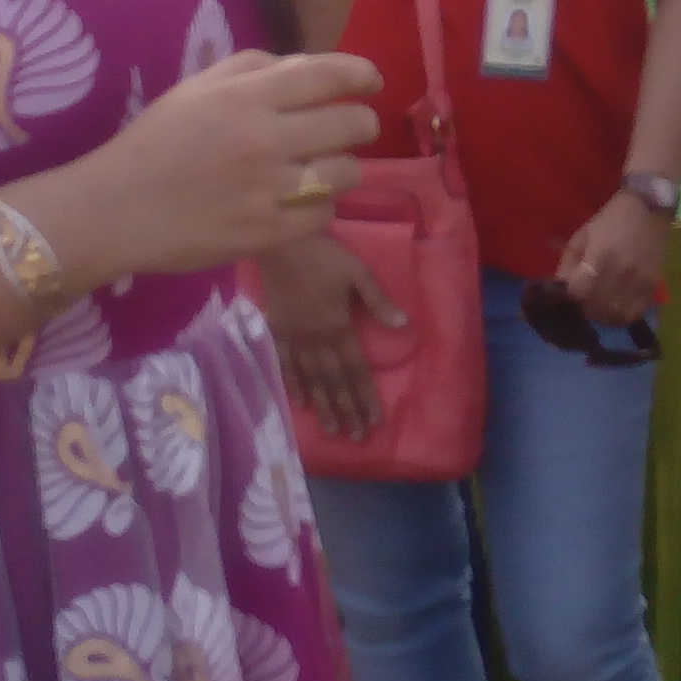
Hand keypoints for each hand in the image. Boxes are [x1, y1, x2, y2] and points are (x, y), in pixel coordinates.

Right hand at [46, 50, 381, 278]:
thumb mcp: (197, 88)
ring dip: (343, 168)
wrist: (115, 208)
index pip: (329, 75)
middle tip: (349, 129)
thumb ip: (254, 67)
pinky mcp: (267, 234)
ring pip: (347, 173)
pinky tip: (301, 202)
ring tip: (323, 169)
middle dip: (360, 123)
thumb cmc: (156, 142)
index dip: (362, 75)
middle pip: (352, 125)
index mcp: (246, 96)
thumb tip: (308, 66)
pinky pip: (324, 216)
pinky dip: (320, 207)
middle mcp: (264, 139)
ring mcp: (268, 190)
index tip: (370, 82)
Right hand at [252, 232, 387, 441]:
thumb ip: (378, 301)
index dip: (366, 395)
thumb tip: (404, 324)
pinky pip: (285, 365)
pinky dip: (293, 385)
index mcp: (338, 326)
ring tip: (333, 429)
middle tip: (356, 436)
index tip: (375, 420)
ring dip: (324, 406)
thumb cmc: (324, 255)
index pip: (356, 369)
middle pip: (335, 382)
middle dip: (347, 410)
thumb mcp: (358, 272)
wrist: (280, 243)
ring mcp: (294, 338)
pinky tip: (301, 403)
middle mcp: (316, 339)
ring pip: (311, 379)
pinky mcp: (276, 332)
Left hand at [552, 188, 673, 325]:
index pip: (578, 293)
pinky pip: (634, 313)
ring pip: (615, 316)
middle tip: (579, 302)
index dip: (569, 298)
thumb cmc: (610, 220)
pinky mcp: (652, 286)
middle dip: (583, 309)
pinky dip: (621, 316)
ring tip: (596, 307)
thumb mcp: (582, 236)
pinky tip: (614, 308)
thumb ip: (568, 265)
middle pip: (596, 308)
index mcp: (600, 257)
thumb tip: (559, 290)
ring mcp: (639, 282)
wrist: (648, 209)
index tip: (566, 295)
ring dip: (602, 316)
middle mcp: (622, 273)